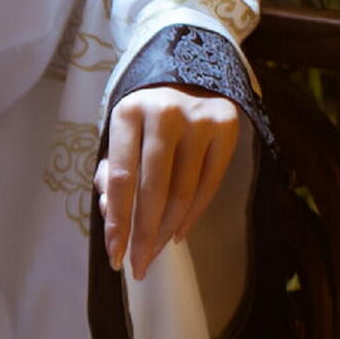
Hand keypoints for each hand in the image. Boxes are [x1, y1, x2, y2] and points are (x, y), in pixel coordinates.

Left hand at [95, 87, 241, 282]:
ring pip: (184, 192)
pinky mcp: (227, 128)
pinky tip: (177, 233)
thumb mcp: (120, 133)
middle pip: (154, 190)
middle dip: (144, 235)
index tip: (114, 255)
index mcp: (129, 112)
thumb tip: (112, 215)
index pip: (123, 178)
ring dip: (167, 230)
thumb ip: (112, 173)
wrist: (188, 72)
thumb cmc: (144, 114)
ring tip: (154, 253)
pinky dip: (192, 215)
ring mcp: (200, 120)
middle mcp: (166, 114)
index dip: (119, 221)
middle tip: (137, 266)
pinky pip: (209, 185)